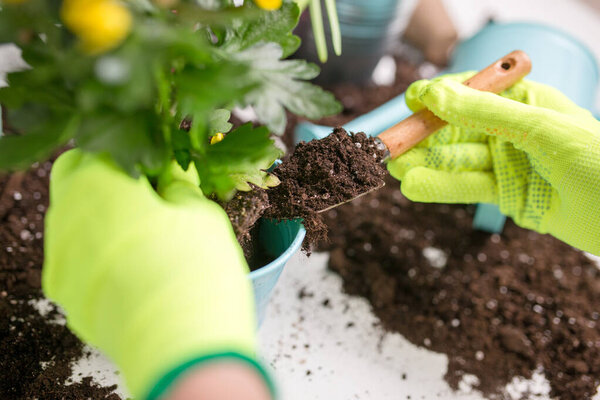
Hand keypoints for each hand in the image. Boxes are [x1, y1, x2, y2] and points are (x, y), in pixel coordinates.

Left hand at [43, 150, 271, 398]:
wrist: (183, 348)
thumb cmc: (195, 269)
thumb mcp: (199, 212)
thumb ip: (178, 183)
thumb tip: (170, 171)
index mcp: (95, 186)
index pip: (101, 147)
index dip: (134, 150)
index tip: (161, 166)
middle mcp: (64, 220)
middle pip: (74, 178)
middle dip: (107, 177)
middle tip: (150, 193)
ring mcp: (60, 262)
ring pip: (73, 219)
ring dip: (102, 214)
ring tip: (147, 232)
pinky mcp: (67, 297)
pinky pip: (78, 259)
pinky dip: (100, 251)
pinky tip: (136, 265)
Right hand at [387, 72, 599, 254]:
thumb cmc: (598, 162)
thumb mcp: (540, 129)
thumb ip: (485, 112)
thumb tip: (436, 95)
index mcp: (525, 101)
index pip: (472, 91)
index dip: (439, 96)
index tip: (410, 103)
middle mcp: (512, 129)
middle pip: (458, 129)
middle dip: (425, 137)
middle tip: (391, 145)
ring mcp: (508, 162)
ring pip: (459, 160)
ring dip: (426, 164)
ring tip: (395, 169)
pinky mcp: (506, 193)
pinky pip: (468, 187)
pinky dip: (442, 187)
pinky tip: (416, 187)